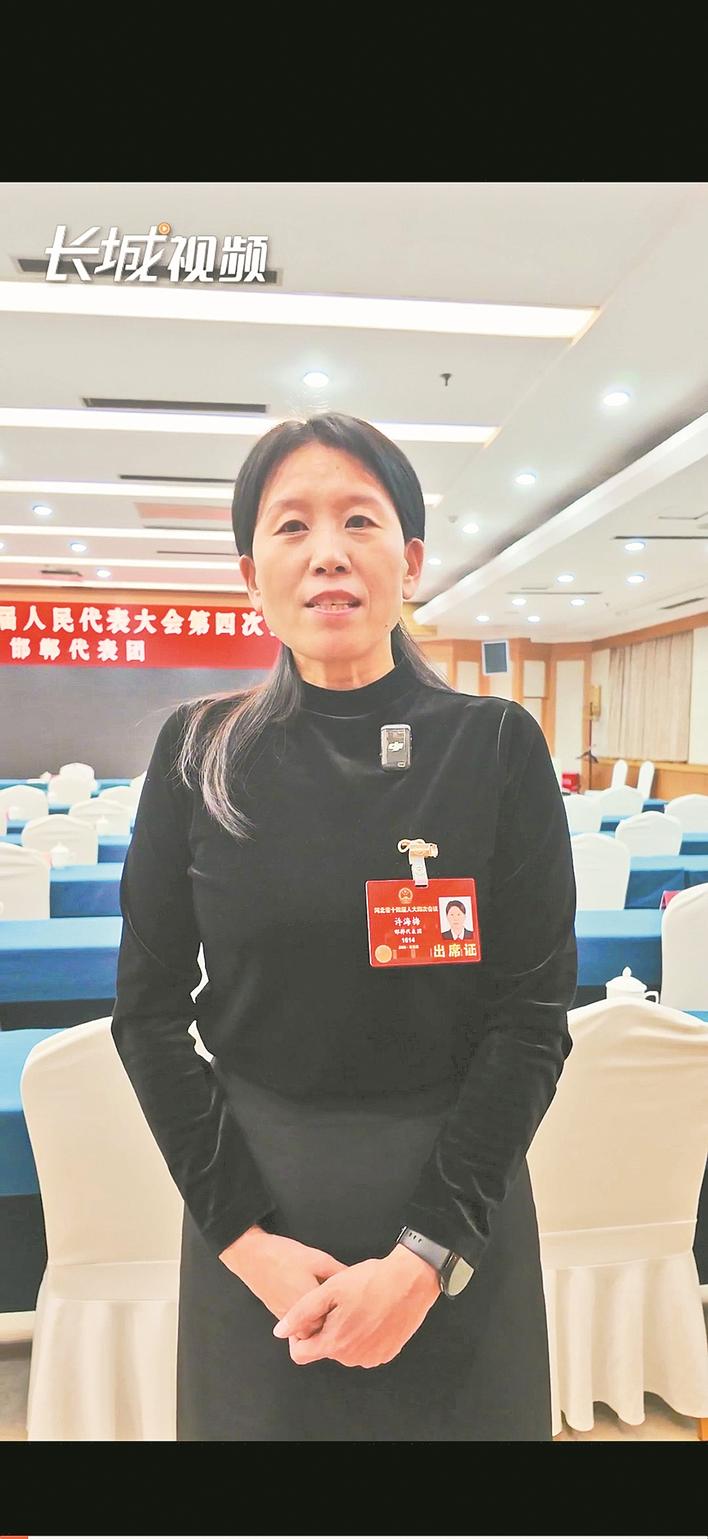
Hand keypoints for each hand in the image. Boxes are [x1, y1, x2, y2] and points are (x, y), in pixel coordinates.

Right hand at [219, 1225, 347, 1328]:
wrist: (251, 1256)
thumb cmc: (284, 1256)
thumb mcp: (319, 1259)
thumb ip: (340, 1273)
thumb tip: (358, 1282)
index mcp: (312, 1306)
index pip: (338, 1323)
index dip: (350, 1317)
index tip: (359, 1310)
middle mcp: (299, 1320)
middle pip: (325, 1332)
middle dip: (337, 1323)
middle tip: (349, 1312)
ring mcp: (287, 1321)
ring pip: (311, 1332)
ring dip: (323, 1324)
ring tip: (333, 1309)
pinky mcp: (280, 1317)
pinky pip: (299, 1328)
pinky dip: (309, 1321)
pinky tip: (315, 1304)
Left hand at [272, 1243, 440, 1367]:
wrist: (411, 1281)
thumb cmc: (371, 1281)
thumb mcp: (330, 1290)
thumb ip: (301, 1313)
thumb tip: (280, 1331)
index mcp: (334, 1343)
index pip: (300, 1355)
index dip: (298, 1336)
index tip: (309, 1318)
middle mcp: (352, 1358)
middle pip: (325, 1349)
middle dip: (326, 1329)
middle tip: (339, 1303)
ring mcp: (371, 1357)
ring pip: (346, 1349)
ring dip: (346, 1331)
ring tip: (357, 1305)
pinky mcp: (387, 1353)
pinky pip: (366, 1348)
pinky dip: (364, 1334)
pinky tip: (371, 1313)